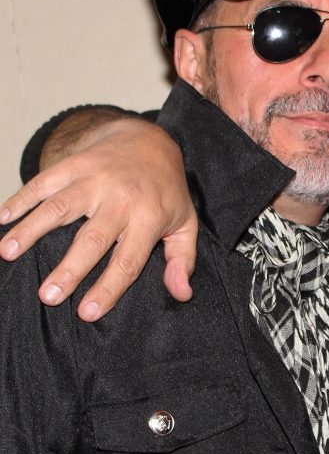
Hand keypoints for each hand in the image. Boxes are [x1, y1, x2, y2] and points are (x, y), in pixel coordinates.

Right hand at [0, 118, 197, 320]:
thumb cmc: (165, 192)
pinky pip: (45, 181)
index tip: (87, 313)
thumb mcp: (185, 224)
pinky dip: (21, 198)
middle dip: (70, 269)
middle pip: (93, 238)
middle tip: (47, 297)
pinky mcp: (75, 164)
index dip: (109, 288)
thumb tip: (181, 294)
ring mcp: (97, 178)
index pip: (129, 260)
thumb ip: (182, 260)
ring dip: (32, 229)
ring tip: (8, 253)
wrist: (150, 140)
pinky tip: (3, 218)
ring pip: (61, 206)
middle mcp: (122, 198)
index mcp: (150, 218)